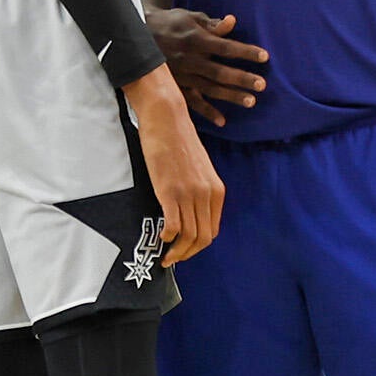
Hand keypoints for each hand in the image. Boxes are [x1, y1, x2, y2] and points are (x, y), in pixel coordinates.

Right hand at [124, 67, 224, 264]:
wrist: (166, 117)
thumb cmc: (178, 139)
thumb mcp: (198, 167)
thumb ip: (198, 189)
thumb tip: (188, 210)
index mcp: (216, 189)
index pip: (213, 230)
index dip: (198, 246)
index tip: (185, 249)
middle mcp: (206, 193)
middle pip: (203, 238)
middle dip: (188, 254)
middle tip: (172, 258)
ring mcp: (189, 193)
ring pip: (189, 236)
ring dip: (176, 251)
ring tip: (164, 255)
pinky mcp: (169, 191)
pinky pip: (173, 226)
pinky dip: (166, 237)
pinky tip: (160, 237)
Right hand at [147, 8, 267, 126]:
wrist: (137, 36)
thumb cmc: (169, 23)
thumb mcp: (189, 17)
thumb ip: (212, 23)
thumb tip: (232, 21)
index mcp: (195, 39)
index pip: (225, 47)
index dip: (245, 52)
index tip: (265, 56)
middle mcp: (189, 59)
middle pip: (219, 71)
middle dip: (241, 78)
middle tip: (262, 85)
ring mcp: (181, 75)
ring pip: (209, 89)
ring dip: (230, 96)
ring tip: (251, 101)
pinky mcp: (174, 87)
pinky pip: (191, 102)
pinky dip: (206, 111)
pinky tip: (222, 121)